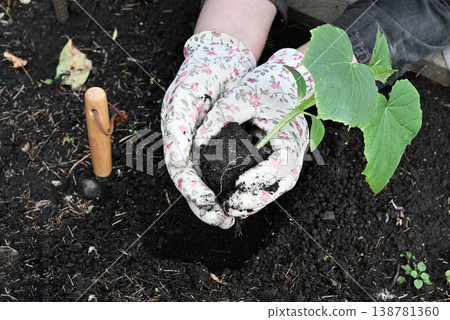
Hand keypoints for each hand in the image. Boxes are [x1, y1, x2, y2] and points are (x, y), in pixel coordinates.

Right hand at [161, 31, 255, 227]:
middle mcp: (186, 143)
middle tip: (221, 221)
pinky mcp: (218, 142)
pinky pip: (220, 169)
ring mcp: (201, 144)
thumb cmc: (200, 75)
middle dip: (204, 205)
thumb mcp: (185, 97)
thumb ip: (178, 129)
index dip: (192, 189)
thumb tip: (179, 162)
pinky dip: (226, 185)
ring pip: (206, 180)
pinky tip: (237, 195)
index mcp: (175, 136)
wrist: (221, 59)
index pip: (181, 170)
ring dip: (215, 201)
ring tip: (228, 219)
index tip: (208, 202)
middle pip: (192, 182)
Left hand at [195, 48, 313, 217]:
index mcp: (292, 137)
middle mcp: (295, 152)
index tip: (237, 184)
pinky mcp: (281, 158)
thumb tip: (197, 142)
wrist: (290, 78)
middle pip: (280, 186)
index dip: (259, 179)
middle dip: (254, 199)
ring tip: (229, 207)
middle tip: (228, 206)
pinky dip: (254, 191)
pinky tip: (234, 196)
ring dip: (254, 201)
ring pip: (276, 188)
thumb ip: (221, 117)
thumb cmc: (269, 84)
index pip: (280, 166)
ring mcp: (290, 157)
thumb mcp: (243, 96)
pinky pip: (270, 181)